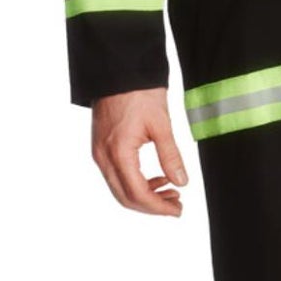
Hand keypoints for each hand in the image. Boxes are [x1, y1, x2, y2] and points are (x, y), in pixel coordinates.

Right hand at [90, 88, 190, 214]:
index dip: (158, 208)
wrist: (119, 70)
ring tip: (171, 191)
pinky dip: (135, 183)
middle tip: (176, 204)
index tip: (177, 210)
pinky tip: (156, 178)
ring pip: (119, 189)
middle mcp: (103, 157)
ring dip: (144, 196)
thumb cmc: (139, 92)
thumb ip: (171, 156)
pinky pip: (116, 176)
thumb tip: (181, 182)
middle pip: (125, 197)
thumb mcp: (161, 124)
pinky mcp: (101, 147)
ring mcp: (99, 153)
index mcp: (118, 152)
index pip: (137, 194)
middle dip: (152, 206)